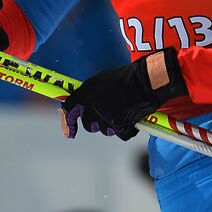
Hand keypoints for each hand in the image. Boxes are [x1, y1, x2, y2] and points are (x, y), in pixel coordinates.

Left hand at [60, 48, 188, 140]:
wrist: (144, 81)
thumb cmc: (126, 78)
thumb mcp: (102, 79)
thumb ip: (91, 92)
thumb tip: (87, 103)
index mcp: (86, 93)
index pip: (69, 110)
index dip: (68, 122)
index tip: (70, 132)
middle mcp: (92, 106)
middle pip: (89, 125)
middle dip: (97, 123)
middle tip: (110, 114)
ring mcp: (105, 118)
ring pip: (104, 130)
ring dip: (112, 125)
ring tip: (124, 111)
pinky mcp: (119, 126)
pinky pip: (121, 134)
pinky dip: (127, 129)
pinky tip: (132, 117)